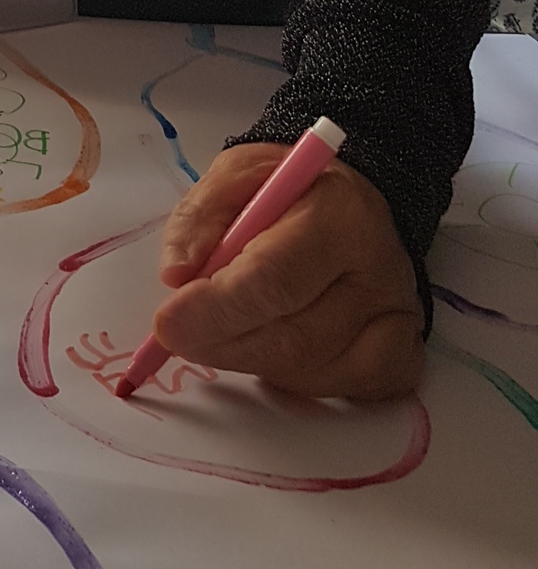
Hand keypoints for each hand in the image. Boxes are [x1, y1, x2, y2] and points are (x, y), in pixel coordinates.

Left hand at [150, 144, 424, 400]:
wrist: (350, 202)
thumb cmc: (287, 188)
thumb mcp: (234, 175)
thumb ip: (200, 218)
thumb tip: (177, 276)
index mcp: (343, 216)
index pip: (276, 278)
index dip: (217, 308)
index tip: (166, 324)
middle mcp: (381, 274)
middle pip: (293, 337)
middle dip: (221, 343)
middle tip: (177, 335)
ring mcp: (397, 322)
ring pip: (312, 373)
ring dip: (250, 360)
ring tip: (226, 327)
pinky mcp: (402, 358)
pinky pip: (341, 392)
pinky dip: (294, 382)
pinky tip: (274, 346)